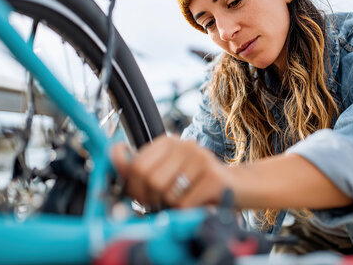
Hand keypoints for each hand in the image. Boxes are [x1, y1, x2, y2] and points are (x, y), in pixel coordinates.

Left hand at [111, 135, 230, 207]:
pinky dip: (186, 211)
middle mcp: (184, 145)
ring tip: (183, 199)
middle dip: (150, 198)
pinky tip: (196, 203)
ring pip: (165, 193)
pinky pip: (183, 204)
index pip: (136, 164)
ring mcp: (200, 159)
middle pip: (148, 179)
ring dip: (170, 205)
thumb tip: (113, 153)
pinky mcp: (213, 178)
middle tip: (161, 202)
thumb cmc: (199, 182)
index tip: (141, 195)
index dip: (133, 187)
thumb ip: (138, 166)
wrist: (239, 186)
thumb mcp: (168, 170)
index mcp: (168, 142)